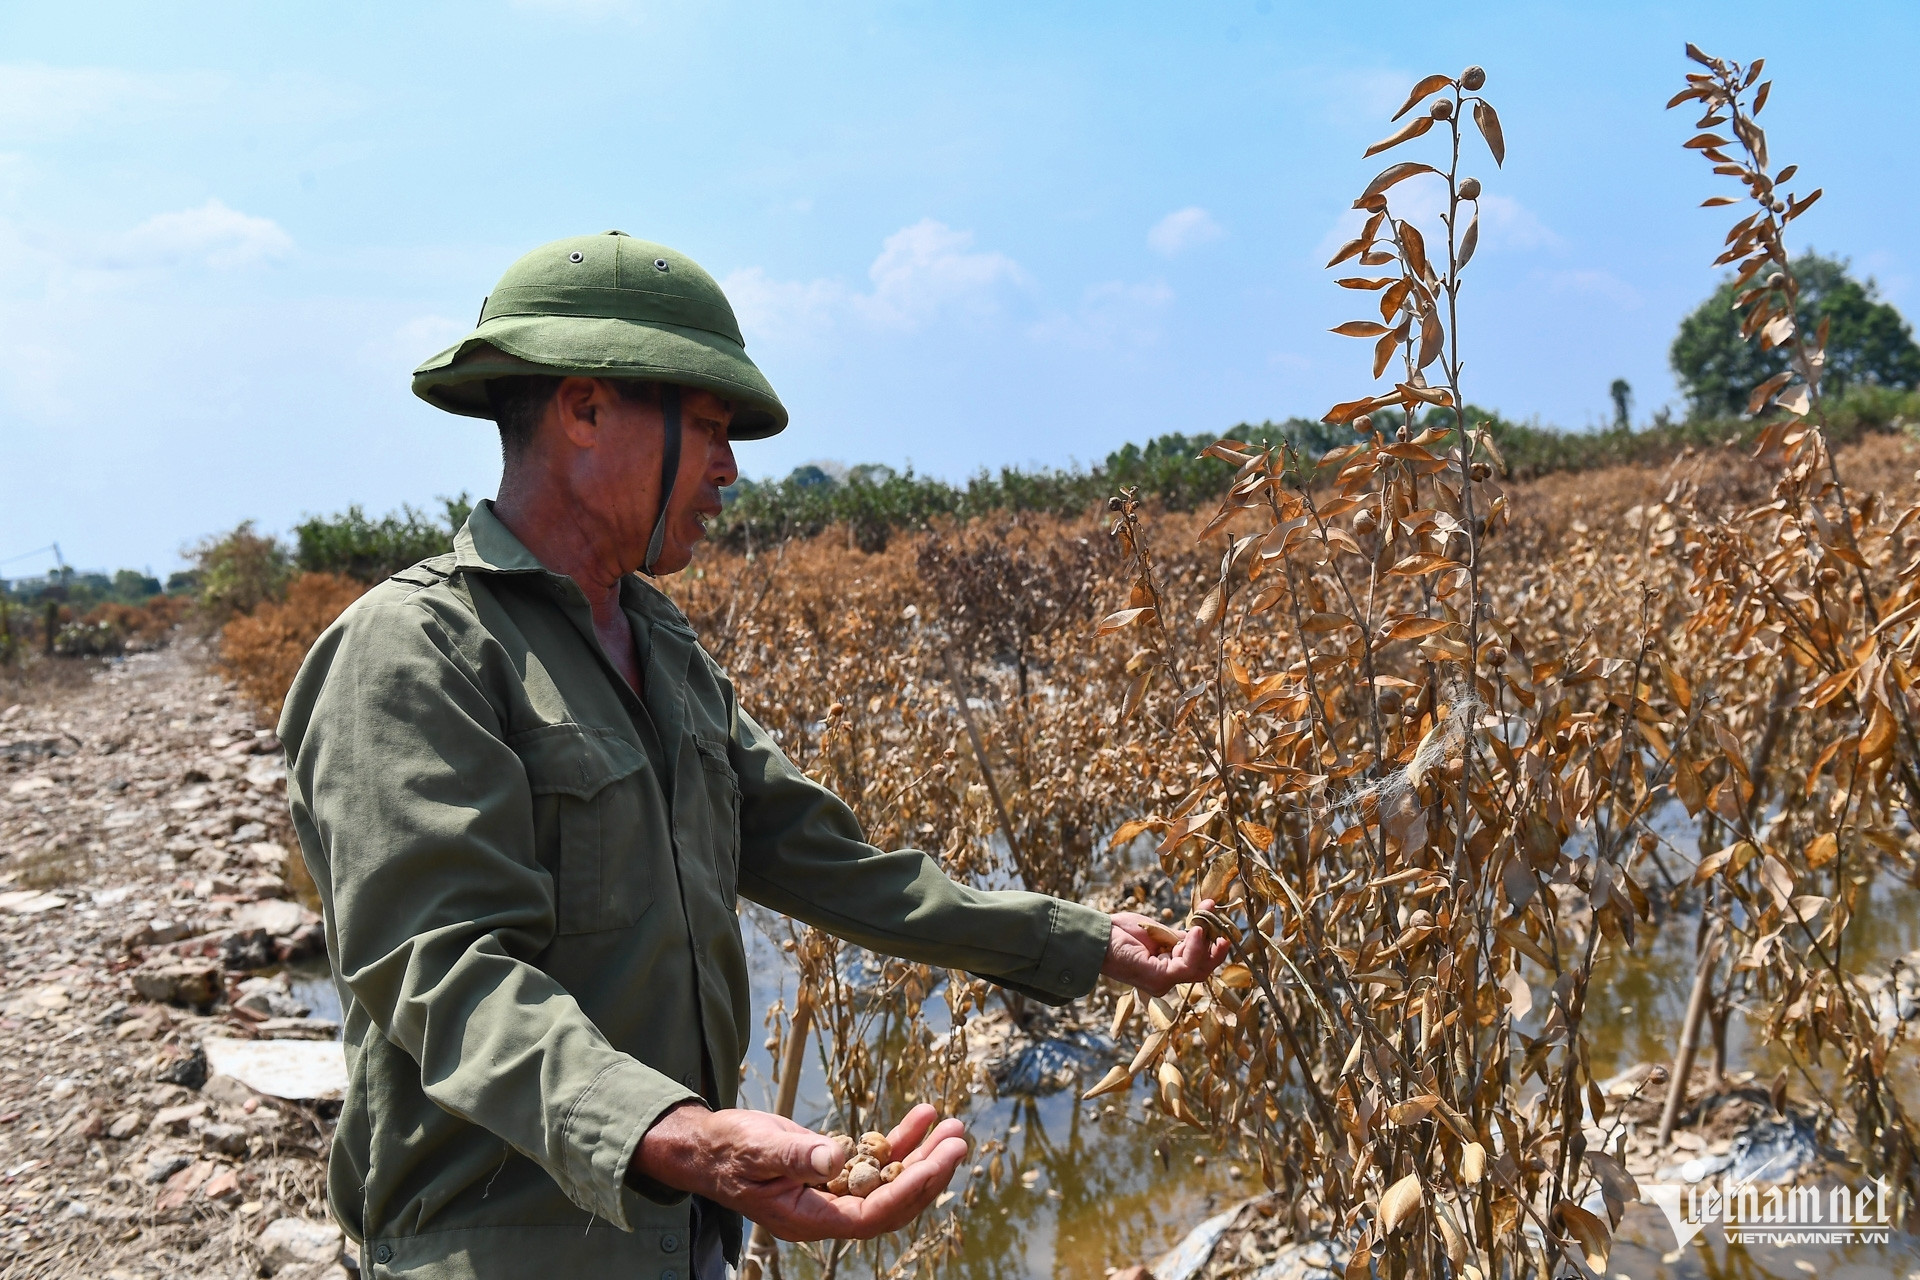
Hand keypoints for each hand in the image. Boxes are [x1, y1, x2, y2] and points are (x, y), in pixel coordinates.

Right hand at [632, 1101, 968, 1241]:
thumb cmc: (728, 1149)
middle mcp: (827, 1211)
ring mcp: (833, 1192)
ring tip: (951, 1125)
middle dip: (928, 1171)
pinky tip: (922, 1116)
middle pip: (892, 1202)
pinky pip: (876, 1161)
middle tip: (959, 1139)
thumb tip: (839, 1157)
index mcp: (809, 1218)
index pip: (872, 1216)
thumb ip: (797, 1156)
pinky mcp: (834, 1170)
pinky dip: (901, 1141)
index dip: (910, 1191)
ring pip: (890, 1181)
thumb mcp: (759, 1149)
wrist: (709, 1144)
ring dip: (922, 1154)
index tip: (940, 1161)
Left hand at [1101, 900, 1230, 995]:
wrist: (1097, 935)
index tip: (1212, 913)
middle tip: (1220, 923)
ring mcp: (1163, 981)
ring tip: (1203, 924)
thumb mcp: (1157, 932)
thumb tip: (1202, 929)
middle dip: (1215, 947)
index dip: (1209, 939)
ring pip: (1198, 969)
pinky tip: (1196, 931)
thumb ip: (1178, 937)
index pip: (1198, 960)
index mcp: (1167, 968)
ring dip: (1205, 945)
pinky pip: (1186, 966)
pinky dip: (1195, 948)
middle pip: (1203, 969)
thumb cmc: (1121, 932)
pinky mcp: (1159, 978)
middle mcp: (1167, 980)